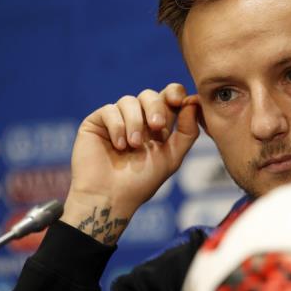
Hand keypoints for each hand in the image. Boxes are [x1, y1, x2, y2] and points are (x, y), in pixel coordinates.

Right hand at [60, 83, 199, 244]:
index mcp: (156, 125)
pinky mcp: (96, 122)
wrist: (111, 197)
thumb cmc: (141, 182)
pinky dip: (117, 127)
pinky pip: (110, 110)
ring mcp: (116, 119)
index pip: (168, 97)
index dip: (174, 93)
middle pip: (149, 95)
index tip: (179, 101)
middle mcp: (137, 119)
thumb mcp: (172, 157)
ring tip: (134, 146)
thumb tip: (194, 101)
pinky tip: (119, 146)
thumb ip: (187, 131)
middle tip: (157, 127)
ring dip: (135, 123)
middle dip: (155, 108)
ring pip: (129, 101)